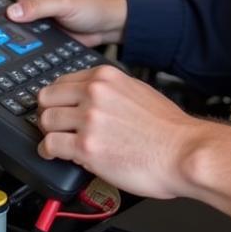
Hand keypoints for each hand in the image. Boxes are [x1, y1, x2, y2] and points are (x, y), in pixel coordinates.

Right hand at [0, 0, 126, 46]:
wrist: (108, 25)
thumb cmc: (94, 5)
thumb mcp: (65, 3)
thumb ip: (38, 7)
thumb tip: (13, 11)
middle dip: (4, 9)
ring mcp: (40, 9)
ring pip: (17, 17)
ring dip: (17, 25)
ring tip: (18, 30)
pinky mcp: (44, 26)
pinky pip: (27, 30)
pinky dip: (24, 34)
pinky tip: (25, 39)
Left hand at [36, 65, 230, 217]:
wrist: (184, 153)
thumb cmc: (169, 130)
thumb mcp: (138, 92)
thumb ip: (111, 92)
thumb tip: (93, 100)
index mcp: (106, 78)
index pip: (63, 80)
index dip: (57, 97)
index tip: (57, 106)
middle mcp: (95, 93)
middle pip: (47, 97)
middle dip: (47, 113)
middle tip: (52, 125)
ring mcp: (89, 118)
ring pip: (46, 120)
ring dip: (48, 133)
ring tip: (55, 141)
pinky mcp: (86, 146)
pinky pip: (50, 145)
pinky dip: (48, 151)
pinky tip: (54, 154)